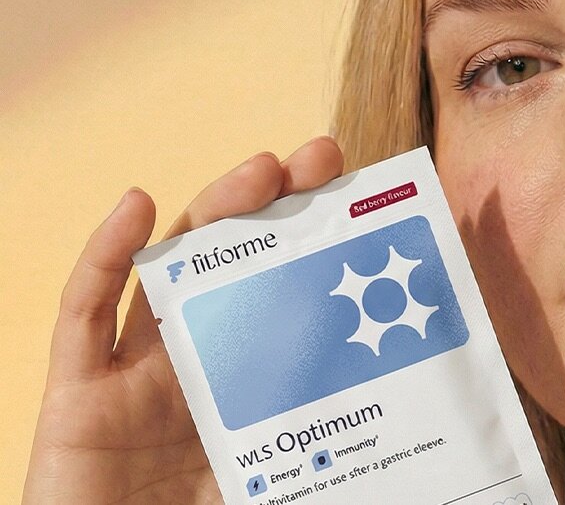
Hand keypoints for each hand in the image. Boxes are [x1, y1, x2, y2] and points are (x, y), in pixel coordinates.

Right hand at [24, 137, 343, 503]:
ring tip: (260, 170)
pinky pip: (83, 316)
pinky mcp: (76, 397)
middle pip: (234, 267)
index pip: (286, 299)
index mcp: (251, 389)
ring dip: (210, 214)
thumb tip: (420, 422)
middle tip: (320, 159)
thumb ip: (331, 450)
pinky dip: (104, 257)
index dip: (319, 245)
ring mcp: (134, 377)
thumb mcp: (291, 485)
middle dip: (275, 208)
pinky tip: (136, 206)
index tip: (363, 200)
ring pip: (169, 272)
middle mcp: (196, 369)